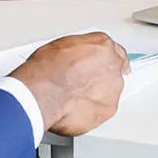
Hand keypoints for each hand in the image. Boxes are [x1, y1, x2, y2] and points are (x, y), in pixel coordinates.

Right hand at [10, 32, 129, 136]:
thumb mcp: (62, 46)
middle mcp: (113, 65)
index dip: (106, 60)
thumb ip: (80, 51)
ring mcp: (113, 88)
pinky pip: (101, 111)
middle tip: (80, 84)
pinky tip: (74, 109)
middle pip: (113, 72)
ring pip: (108, 93)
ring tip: (72, 98)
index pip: (114, 51)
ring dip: (95, 96)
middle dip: (99, 78)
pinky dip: (90, 111)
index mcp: (103, 46)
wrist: (43, 92)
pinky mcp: (109, 109)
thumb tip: (76, 58)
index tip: (102, 65)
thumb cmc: (47, 69)